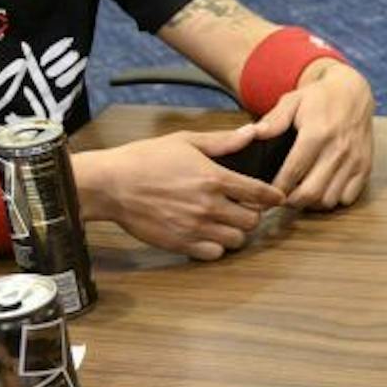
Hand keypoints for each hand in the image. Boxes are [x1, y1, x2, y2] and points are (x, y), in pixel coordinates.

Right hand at [79, 126, 286, 259]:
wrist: (111, 184)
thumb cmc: (145, 159)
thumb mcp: (185, 141)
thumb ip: (222, 141)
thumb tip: (252, 133)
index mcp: (214, 178)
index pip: (260, 193)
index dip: (272, 196)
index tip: (275, 197)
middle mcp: (209, 206)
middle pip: (252, 221)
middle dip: (252, 214)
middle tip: (243, 208)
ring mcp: (195, 228)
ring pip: (236, 240)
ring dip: (235, 232)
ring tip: (225, 222)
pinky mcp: (181, 244)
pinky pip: (214, 254)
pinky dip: (215, 247)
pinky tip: (207, 235)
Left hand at [251, 57, 374, 209]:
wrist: (353, 92)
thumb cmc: (318, 98)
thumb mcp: (292, 100)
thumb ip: (274, 120)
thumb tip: (254, 134)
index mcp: (317, 134)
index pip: (292, 172)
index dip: (276, 188)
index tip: (267, 193)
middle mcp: (338, 149)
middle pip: (311, 194)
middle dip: (292, 201)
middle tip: (282, 198)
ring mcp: (354, 160)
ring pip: (329, 200)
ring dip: (312, 203)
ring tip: (301, 193)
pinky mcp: (366, 166)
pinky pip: (348, 198)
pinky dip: (333, 199)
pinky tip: (323, 188)